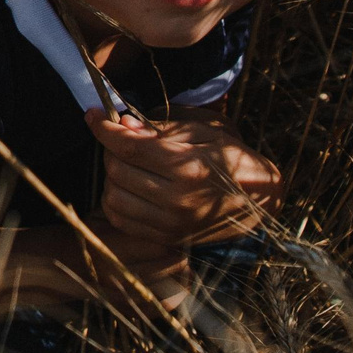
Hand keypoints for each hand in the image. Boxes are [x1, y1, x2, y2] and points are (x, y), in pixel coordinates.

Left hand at [86, 109, 282, 249]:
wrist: (260, 202)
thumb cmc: (232, 160)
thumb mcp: (203, 133)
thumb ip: (160, 129)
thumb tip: (123, 124)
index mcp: (188, 168)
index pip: (128, 146)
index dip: (103, 128)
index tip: (93, 114)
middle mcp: (176, 200)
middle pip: (117, 170)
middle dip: (111, 149)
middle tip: (122, 139)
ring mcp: (170, 224)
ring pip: (113, 197)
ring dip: (113, 176)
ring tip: (129, 164)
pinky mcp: (166, 238)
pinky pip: (121, 219)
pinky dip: (117, 200)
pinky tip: (130, 187)